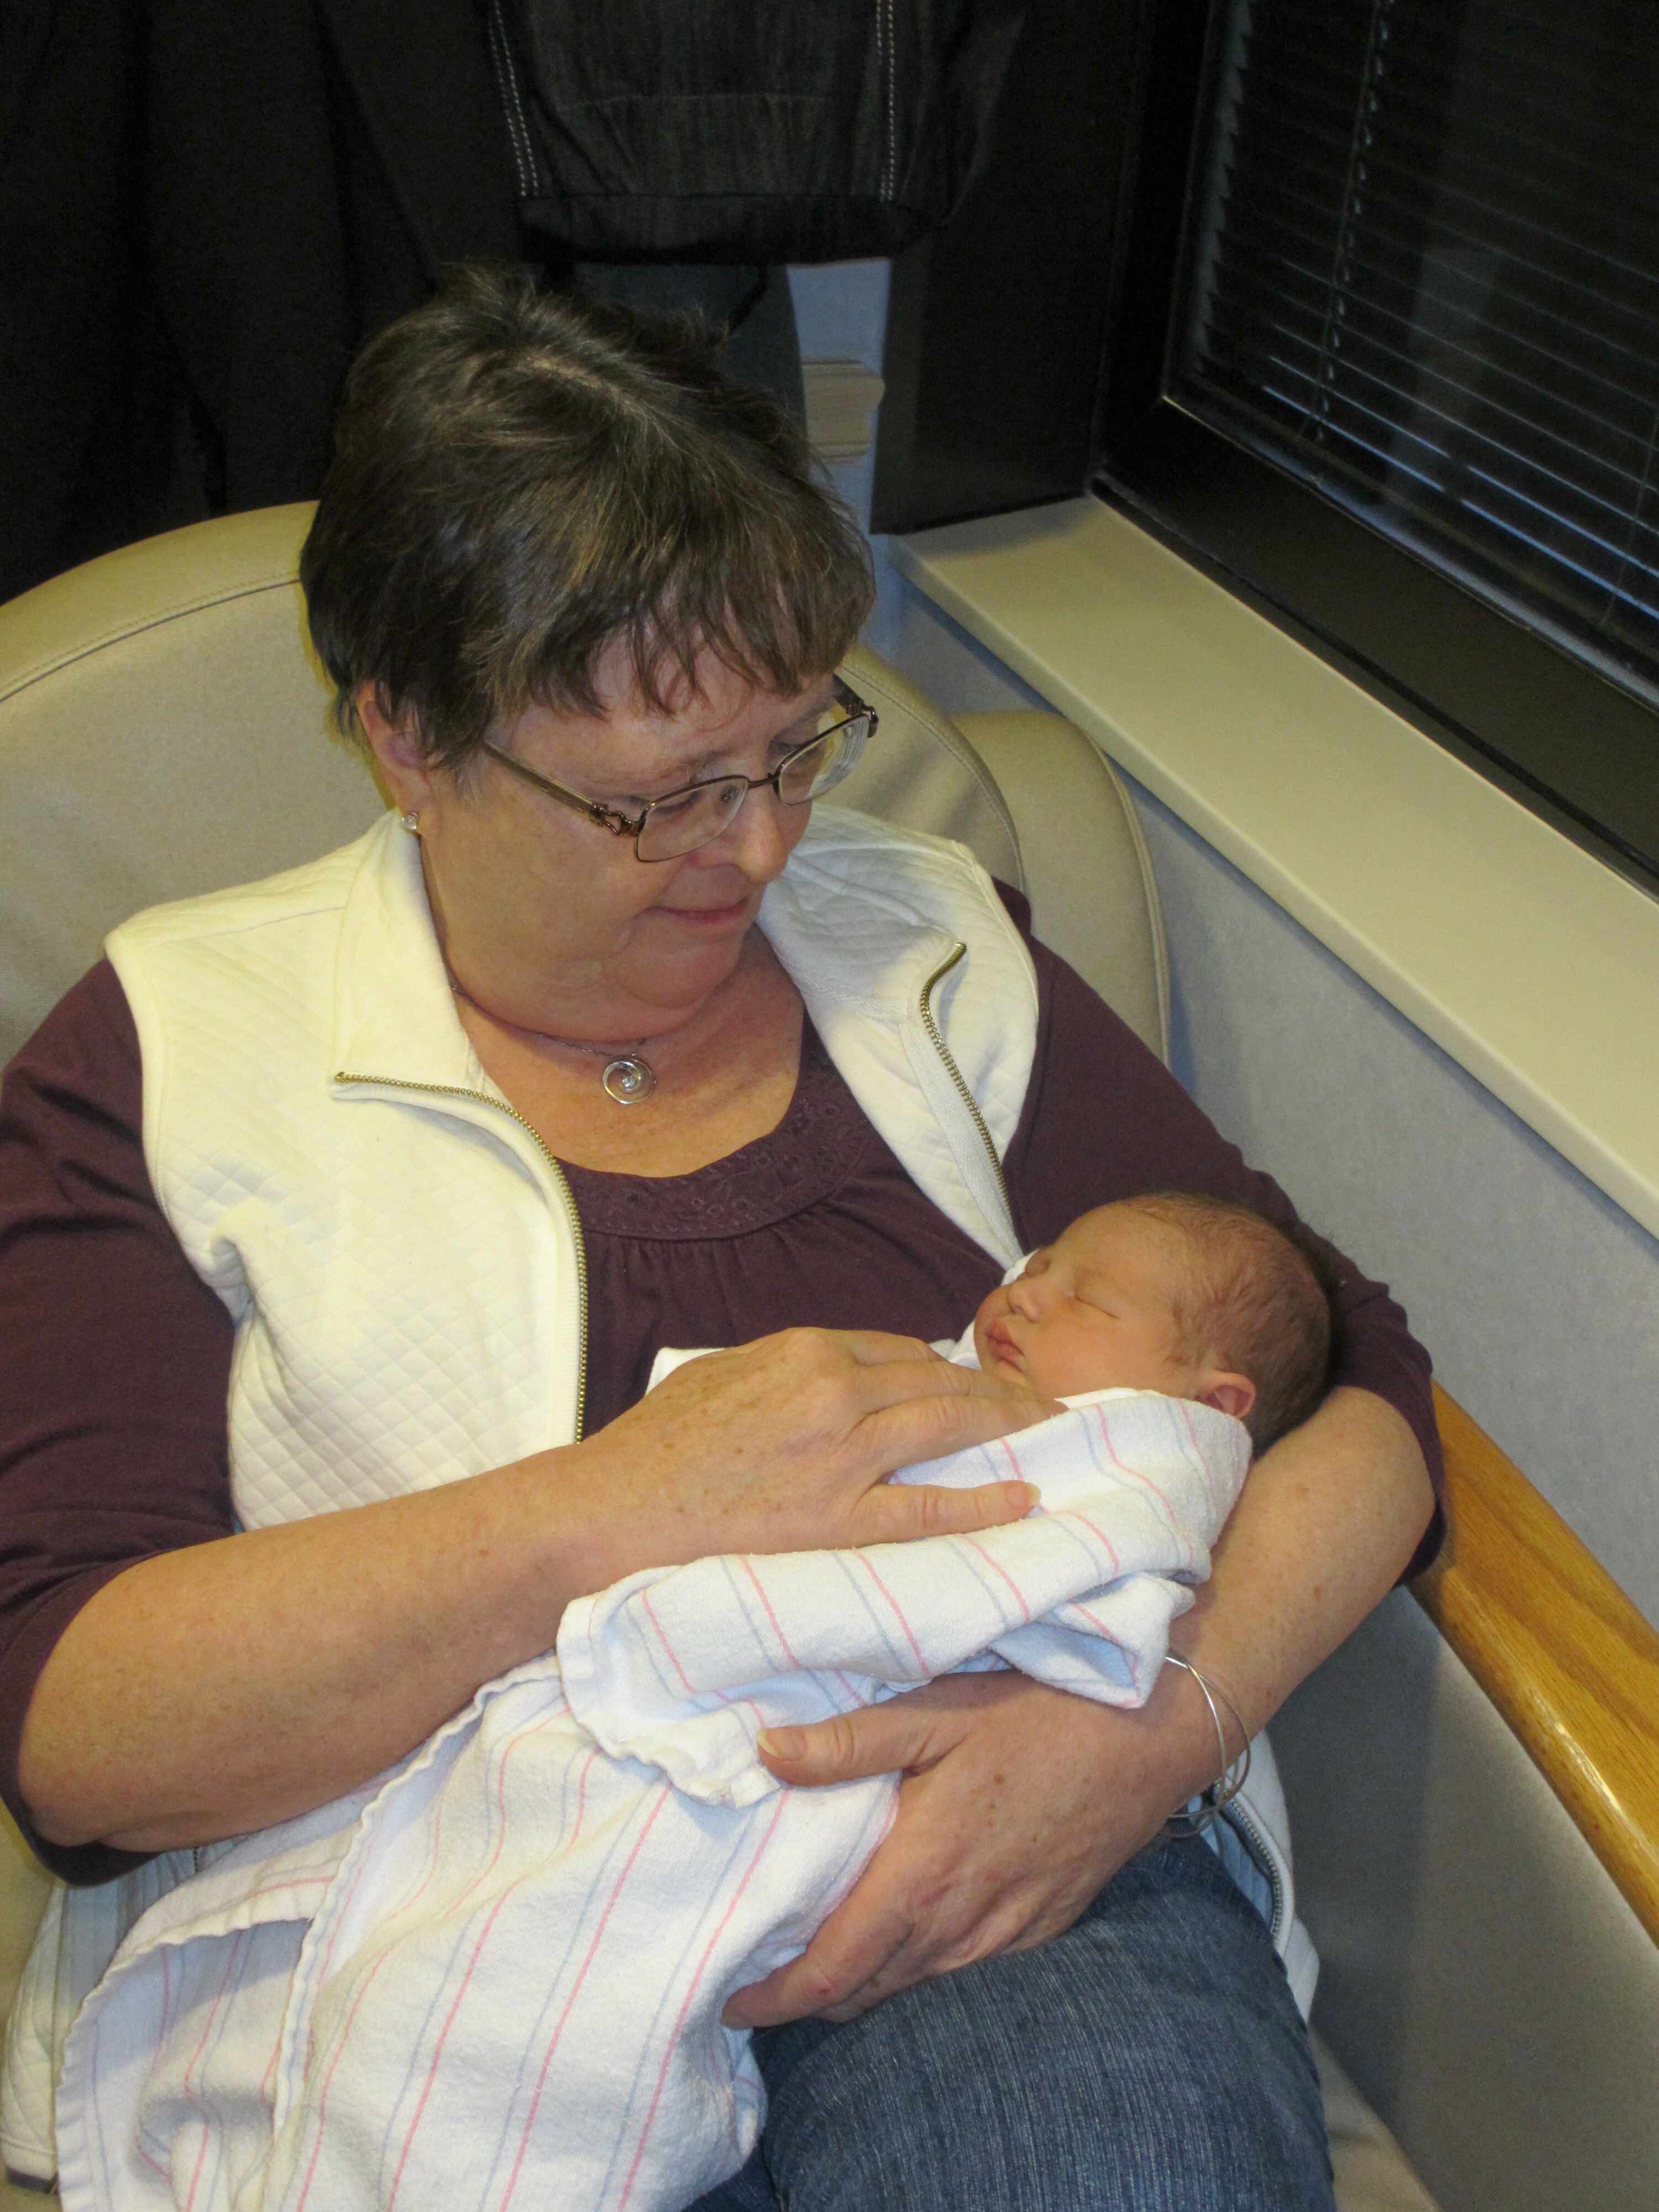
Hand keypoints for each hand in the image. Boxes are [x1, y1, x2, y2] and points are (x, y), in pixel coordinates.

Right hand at [572, 1329, 1051, 1576]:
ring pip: (947, 1426)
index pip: (900, 1351)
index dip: (945, 1369)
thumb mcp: (716, 1377)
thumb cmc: (651, 1450)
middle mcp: (833, 1391)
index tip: (971, 1387)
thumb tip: (825, 1373)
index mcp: (802, 1351)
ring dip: (1006, 1426)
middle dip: (994, 1390)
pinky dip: (984, 1500)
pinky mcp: (838, 1521)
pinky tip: (1023, 1497)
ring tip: (1046, 1433)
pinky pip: (930, 1507)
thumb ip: (779, 1371)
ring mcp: (840, 1457)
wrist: (609, 1513)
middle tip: (1037, 1404)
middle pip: (937, 1380)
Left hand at [722, 1667, 1217, 2025]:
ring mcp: (1007, 1931)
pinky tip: (901, 1940)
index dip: (776, 1999)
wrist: (1149, 1733)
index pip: (834, 1969)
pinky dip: (917, 1972)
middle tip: (760, 1979)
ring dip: (862, 1988)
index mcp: (925, 1872)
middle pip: (866, 1993)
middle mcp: (963, 1920)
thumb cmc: (1039, 1712)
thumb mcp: (936, 1710)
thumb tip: (764, 1755)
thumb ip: (849, 1743)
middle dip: (807, 2001)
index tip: (730, 2003)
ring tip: (817, 1963)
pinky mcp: (1041, 1926)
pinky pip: (963, 1972)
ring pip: (914, 1988)